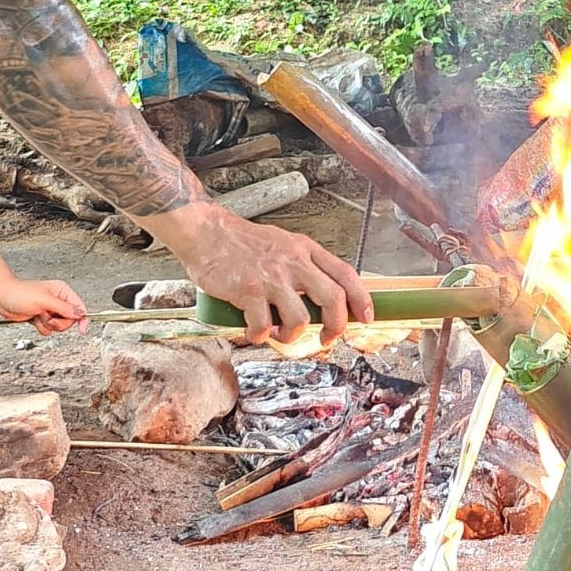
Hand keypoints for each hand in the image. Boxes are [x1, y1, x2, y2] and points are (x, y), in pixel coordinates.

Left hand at [0, 276, 89, 335]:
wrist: (1, 297)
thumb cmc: (18, 293)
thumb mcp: (44, 300)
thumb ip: (63, 308)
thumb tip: (80, 313)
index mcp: (62, 292)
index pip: (79, 308)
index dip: (82, 320)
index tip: (81, 330)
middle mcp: (58, 301)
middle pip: (70, 320)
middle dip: (58, 322)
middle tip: (47, 317)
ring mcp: (50, 310)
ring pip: (59, 326)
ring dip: (48, 325)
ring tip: (39, 316)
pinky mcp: (42, 318)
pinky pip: (49, 329)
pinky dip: (42, 327)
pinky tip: (34, 319)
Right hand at [149, 204, 373, 346]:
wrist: (204, 232)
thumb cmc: (242, 243)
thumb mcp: (283, 244)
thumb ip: (303, 266)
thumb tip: (323, 297)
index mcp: (304, 250)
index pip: (345, 274)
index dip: (361, 298)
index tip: (366, 317)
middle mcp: (293, 262)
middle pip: (333, 299)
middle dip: (336, 326)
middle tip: (327, 338)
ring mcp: (271, 277)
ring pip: (300, 319)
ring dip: (292, 337)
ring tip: (278, 334)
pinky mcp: (248, 291)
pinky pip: (264, 325)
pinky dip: (260, 336)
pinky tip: (253, 331)